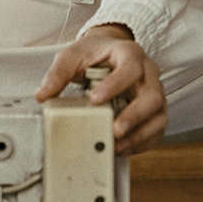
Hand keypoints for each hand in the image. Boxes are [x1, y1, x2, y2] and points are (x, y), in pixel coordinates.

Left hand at [35, 24, 166, 154]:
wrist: (107, 53)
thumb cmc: (94, 54)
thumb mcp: (72, 55)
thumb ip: (58, 73)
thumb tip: (43, 95)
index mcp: (129, 53)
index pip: (130, 68)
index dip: (116, 85)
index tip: (95, 99)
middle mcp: (148, 72)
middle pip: (153, 95)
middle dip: (135, 116)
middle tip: (115, 131)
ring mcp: (154, 91)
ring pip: (159, 114)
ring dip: (140, 134)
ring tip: (118, 146)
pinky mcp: (154, 110)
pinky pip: (157, 128)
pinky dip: (142, 141)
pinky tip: (124, 148)